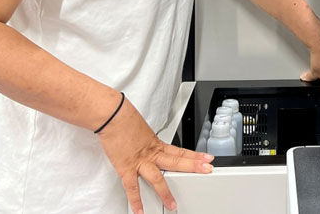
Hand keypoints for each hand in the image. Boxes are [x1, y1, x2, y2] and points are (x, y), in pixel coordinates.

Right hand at [97, 96, 213, 213]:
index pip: (180, 151)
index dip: (195, 155)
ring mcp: (140, 161)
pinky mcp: (126, 167)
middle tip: (207, 170)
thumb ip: (147, 140)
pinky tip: (140, 211)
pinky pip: (132, 187)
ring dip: (165, 192)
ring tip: (173, 205)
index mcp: (156, 144)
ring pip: (157, 177)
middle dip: (193, 166)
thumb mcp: (142, 129)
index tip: (207, 158)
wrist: (112, 115)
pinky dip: (136, 200)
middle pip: (176, 161)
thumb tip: (147, 144)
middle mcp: (151, 153)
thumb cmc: (124, 119)